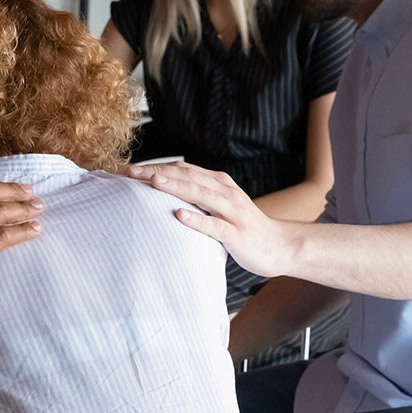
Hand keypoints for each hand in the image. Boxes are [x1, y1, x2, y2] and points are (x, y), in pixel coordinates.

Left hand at [127, 161, 292, 278]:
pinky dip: (197, 219)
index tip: (131, 169)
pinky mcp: (237, 233)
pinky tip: (179, 215)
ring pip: (202, 195)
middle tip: (132, 172)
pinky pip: (215, 225)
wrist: (279, 245)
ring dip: (177, 188)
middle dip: (159, 172)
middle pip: (189, 177)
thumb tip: (163, 190)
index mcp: (218, 183)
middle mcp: (225, 192)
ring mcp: (233, 212)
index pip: (184, 169)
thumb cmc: (242, 226)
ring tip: (153, 183)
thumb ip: (197, 196)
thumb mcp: (219, 205)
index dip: (157, 167)